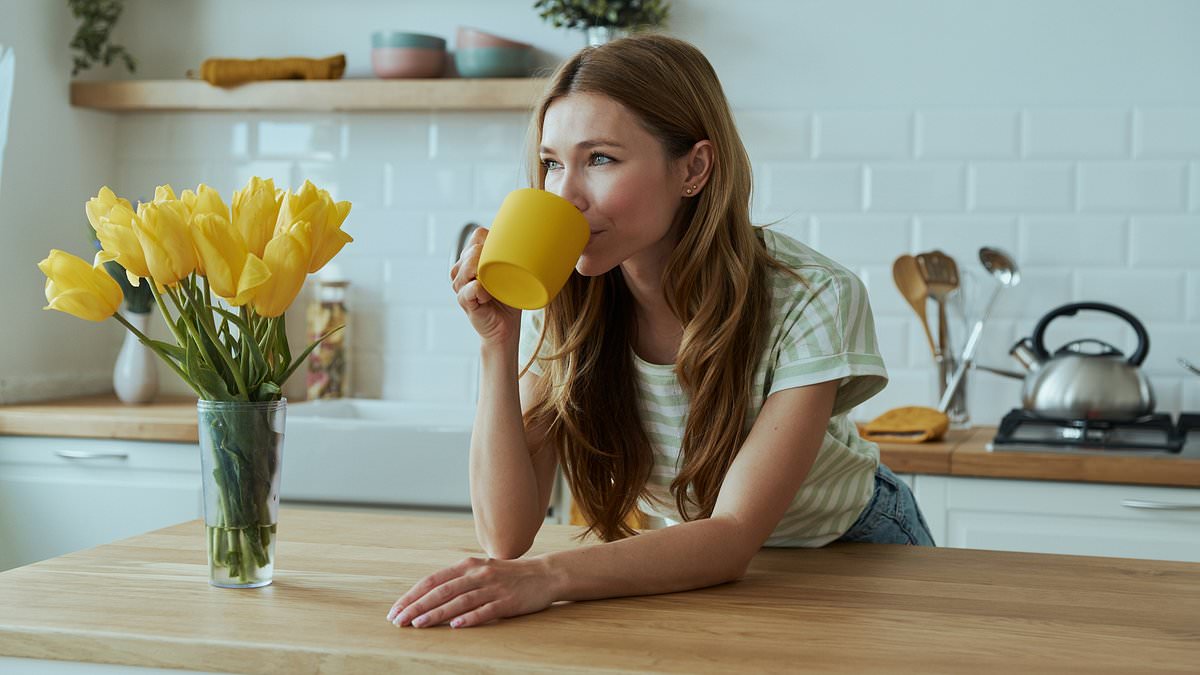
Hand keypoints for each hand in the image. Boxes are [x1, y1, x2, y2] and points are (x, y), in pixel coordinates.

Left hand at [387, 556, 557, 628]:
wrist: (545, 574)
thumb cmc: (508, 576)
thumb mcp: (481, 571)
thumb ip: (458, 580)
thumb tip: (428, 596)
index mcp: (468, 566)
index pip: (433, 580)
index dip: (412, 595)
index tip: (396, 610)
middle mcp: (478, 574)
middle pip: (442, 590)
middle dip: (417, 606)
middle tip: (398, 620)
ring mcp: (493, 587)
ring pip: (459, 600)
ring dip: (437, 613)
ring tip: (418, 624)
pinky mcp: (508, 601)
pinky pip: (486, 610)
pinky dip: (469, 618)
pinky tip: (455, 626)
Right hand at [450, 226, 520, 345]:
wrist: (507, 327)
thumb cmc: (510, 297)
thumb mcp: (515, 272)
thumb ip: (517, 255)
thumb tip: (540, 238)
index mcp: (473, 258)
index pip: (478, 235)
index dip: (493, 240)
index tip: (507, 256)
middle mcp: (462, 269)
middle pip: (472, 250)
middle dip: (490, 258)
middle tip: (505, 273)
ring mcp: (461, 285)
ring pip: (467, 267)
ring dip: (485, 273)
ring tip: (497, 286)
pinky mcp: (464, 300)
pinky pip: (468, 289)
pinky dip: (479, 290)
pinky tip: (488, 295)